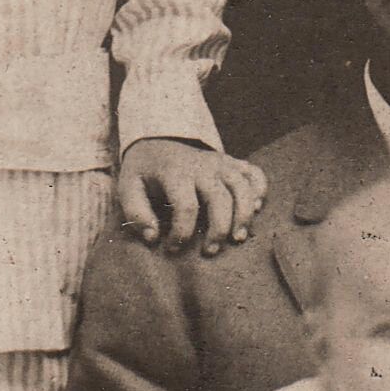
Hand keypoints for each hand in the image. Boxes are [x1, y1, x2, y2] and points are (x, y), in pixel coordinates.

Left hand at [117, 139, 267, 257]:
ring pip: (242, 188)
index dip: (181, 233)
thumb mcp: (128, 187)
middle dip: (218, 229)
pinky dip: (260, 191)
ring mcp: (221, 163)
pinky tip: (255, 209)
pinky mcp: (233, 163)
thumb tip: (153, 237)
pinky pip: (255, 174)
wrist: (158, 138)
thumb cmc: (145, 170)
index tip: (172, 248)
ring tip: (238, 238)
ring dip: (244, 215)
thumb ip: (136, 213)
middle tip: (210, 251)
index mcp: (175, 172)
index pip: (186, 206)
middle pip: (220, 199)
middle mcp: (202, 166)